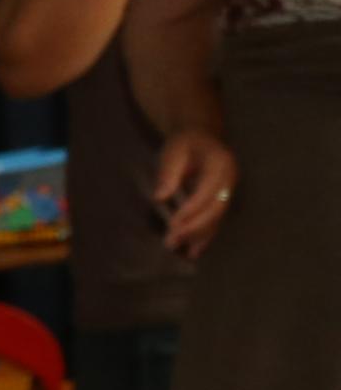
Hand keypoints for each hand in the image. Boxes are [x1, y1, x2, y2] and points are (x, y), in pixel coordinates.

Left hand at [154, 126, 238, 255]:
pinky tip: (195, 250)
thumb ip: (168, 173)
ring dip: (201, 236)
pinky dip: (206, 235)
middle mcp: (230, 179)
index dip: (191, 210)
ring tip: (184, 253)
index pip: (207, 192)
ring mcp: (229, 190)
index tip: (173, 224)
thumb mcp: (173, 152)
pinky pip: (216, 219)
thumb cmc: (185, 143)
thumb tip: (160, 197)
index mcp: (220, 164)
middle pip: (215, 208)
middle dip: (195, 227)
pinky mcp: (222, 199)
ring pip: (217, 217)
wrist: (201, 136)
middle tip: (172, 242)